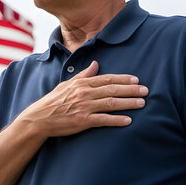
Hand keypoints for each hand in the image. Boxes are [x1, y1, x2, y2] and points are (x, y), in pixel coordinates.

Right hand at [15, 60, 147, 137]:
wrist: (39, 118)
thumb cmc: (54, 101)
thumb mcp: (67, 84)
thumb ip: (84, 75)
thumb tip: (96, 63)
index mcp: (82, 83)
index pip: (107, 79)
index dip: (123, 79)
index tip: (136, 80)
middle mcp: (84, 93)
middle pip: (112, 89)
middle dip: (131, 90)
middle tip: (146, 91)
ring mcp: (84, 107)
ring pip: (111, 103)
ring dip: (128, 103)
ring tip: (142, 103)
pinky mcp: (82, 121)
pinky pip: (103, 120)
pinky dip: (116, 120)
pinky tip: (128, 121)